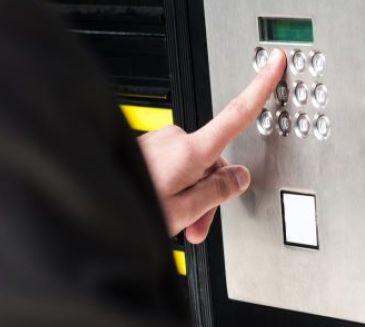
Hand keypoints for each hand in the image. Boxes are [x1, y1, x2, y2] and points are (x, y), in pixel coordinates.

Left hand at [137, 48, 286, 242]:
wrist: (92, 206)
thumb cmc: (132, 205)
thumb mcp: (185, 210)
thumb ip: (218, 191)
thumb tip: (239, 177)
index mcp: (191, 151)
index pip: (237, 115)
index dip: (260, 88)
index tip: (273, 64)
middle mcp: (174, 139)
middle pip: (213, 162)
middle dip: (211, 193)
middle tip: (198, 223)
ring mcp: (158, 143)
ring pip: (192, 170)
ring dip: (191, 196)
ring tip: (177, 222)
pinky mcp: (146, 149)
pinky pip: (172, 169)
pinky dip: (174, 189)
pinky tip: (163, 208)